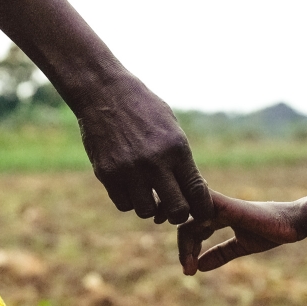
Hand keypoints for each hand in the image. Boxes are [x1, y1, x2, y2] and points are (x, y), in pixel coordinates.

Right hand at [75, 75, 211, 224]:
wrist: (104, 92)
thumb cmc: (142, 107)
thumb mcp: (171, 128)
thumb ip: (181, 159)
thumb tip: (191, 191)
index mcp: (177, 149)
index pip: (197, 192)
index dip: (202, 208)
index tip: (199, 210)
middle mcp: (154, 163)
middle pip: (176, 211)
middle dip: (177, 214)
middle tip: (172, 207)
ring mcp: (129, 170)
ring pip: (146, 212)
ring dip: (149, 207)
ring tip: (148, 192)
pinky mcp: (107, 174)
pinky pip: (123, 205)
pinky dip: (129, 200)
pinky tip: (130, 186)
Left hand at [178, 191, 300, 273]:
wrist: (292, 223)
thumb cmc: (270, 232)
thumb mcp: (240, 246)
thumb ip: (221, 254)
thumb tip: (200, 267)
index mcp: (217, 215)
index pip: (191, 227)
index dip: (187, 248)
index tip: (190, 270)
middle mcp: (215, 208)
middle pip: (186, 223)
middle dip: (183, 248)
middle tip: (187, 271)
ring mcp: (221, 205)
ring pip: (190, 217)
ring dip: (185, 242)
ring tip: (189, 266)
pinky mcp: (229, 206)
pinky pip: (204, 207)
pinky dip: (195, 223)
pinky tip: (196, 243)